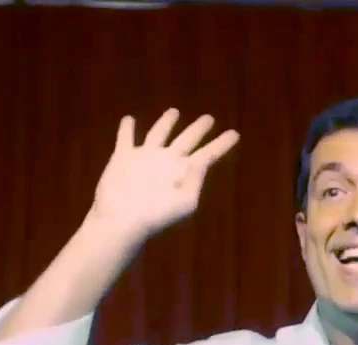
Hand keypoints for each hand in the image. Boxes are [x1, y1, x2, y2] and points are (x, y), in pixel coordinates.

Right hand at [91, 108, 239, 240]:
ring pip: (158, 133)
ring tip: (174, 111)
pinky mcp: (124, 157)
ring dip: (166, 121)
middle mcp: (167, 161)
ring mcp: (145, 158)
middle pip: (187, 139)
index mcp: (184, 172)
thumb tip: (202, 160)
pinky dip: (126, 129)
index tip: (235, 134)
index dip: (222, 144)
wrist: (122, 220)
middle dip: (198, 129)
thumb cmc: (156, 216)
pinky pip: (126, 138)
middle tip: (209, 118)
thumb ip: (196, 179)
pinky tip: (128, 120)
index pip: (208, 154)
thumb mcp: (185, 202)